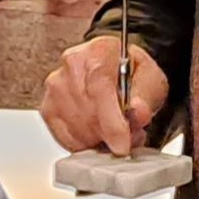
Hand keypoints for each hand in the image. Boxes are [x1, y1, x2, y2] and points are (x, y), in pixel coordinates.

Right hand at [40, 35, 170, 156]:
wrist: (112, 68)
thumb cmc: (130, 73)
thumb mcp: (151, 79)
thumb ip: (146, 96)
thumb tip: (138, 114)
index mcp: (98, 52)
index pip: (100, 88)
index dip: (112, 123)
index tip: (122, 146)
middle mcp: (71, 67)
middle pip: (88, 114)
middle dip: (110, 135)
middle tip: (128, 136)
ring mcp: (56, 87)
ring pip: (76, 130)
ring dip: (98, 140)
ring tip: (112, 131)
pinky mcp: (48, 108)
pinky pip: (65, 138)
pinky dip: (83, 143)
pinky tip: (96, 133)